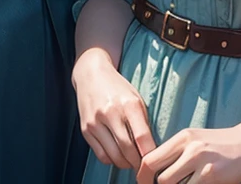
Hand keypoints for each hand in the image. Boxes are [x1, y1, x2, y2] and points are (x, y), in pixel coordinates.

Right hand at [72, 49, 155, 171]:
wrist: (91, 74)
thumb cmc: (117, 87)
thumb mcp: (136, 99)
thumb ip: (143, 123)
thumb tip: (150, 150)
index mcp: (128, 104)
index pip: (142, 137)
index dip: (150, 154)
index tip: (154, 161)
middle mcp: (110, 112)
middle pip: (128, 150)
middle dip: (138, 163)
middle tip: (143, 166)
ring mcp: (95, 122)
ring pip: (114, 156)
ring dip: (125, 164)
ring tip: (130, 161)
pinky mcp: (85, 129)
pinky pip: (101, 155)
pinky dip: (111, 160)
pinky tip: (117, 154)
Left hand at [136, 123, 240, 183]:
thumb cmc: (216, 144)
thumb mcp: (193, 140)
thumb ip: (174, 153)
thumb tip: (152, 171)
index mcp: (182, 137)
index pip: (150, 160)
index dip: (142, 177)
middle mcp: (190, 148)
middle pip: (161, 178)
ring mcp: (203, 163)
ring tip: (184, 183)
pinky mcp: (214, 176)